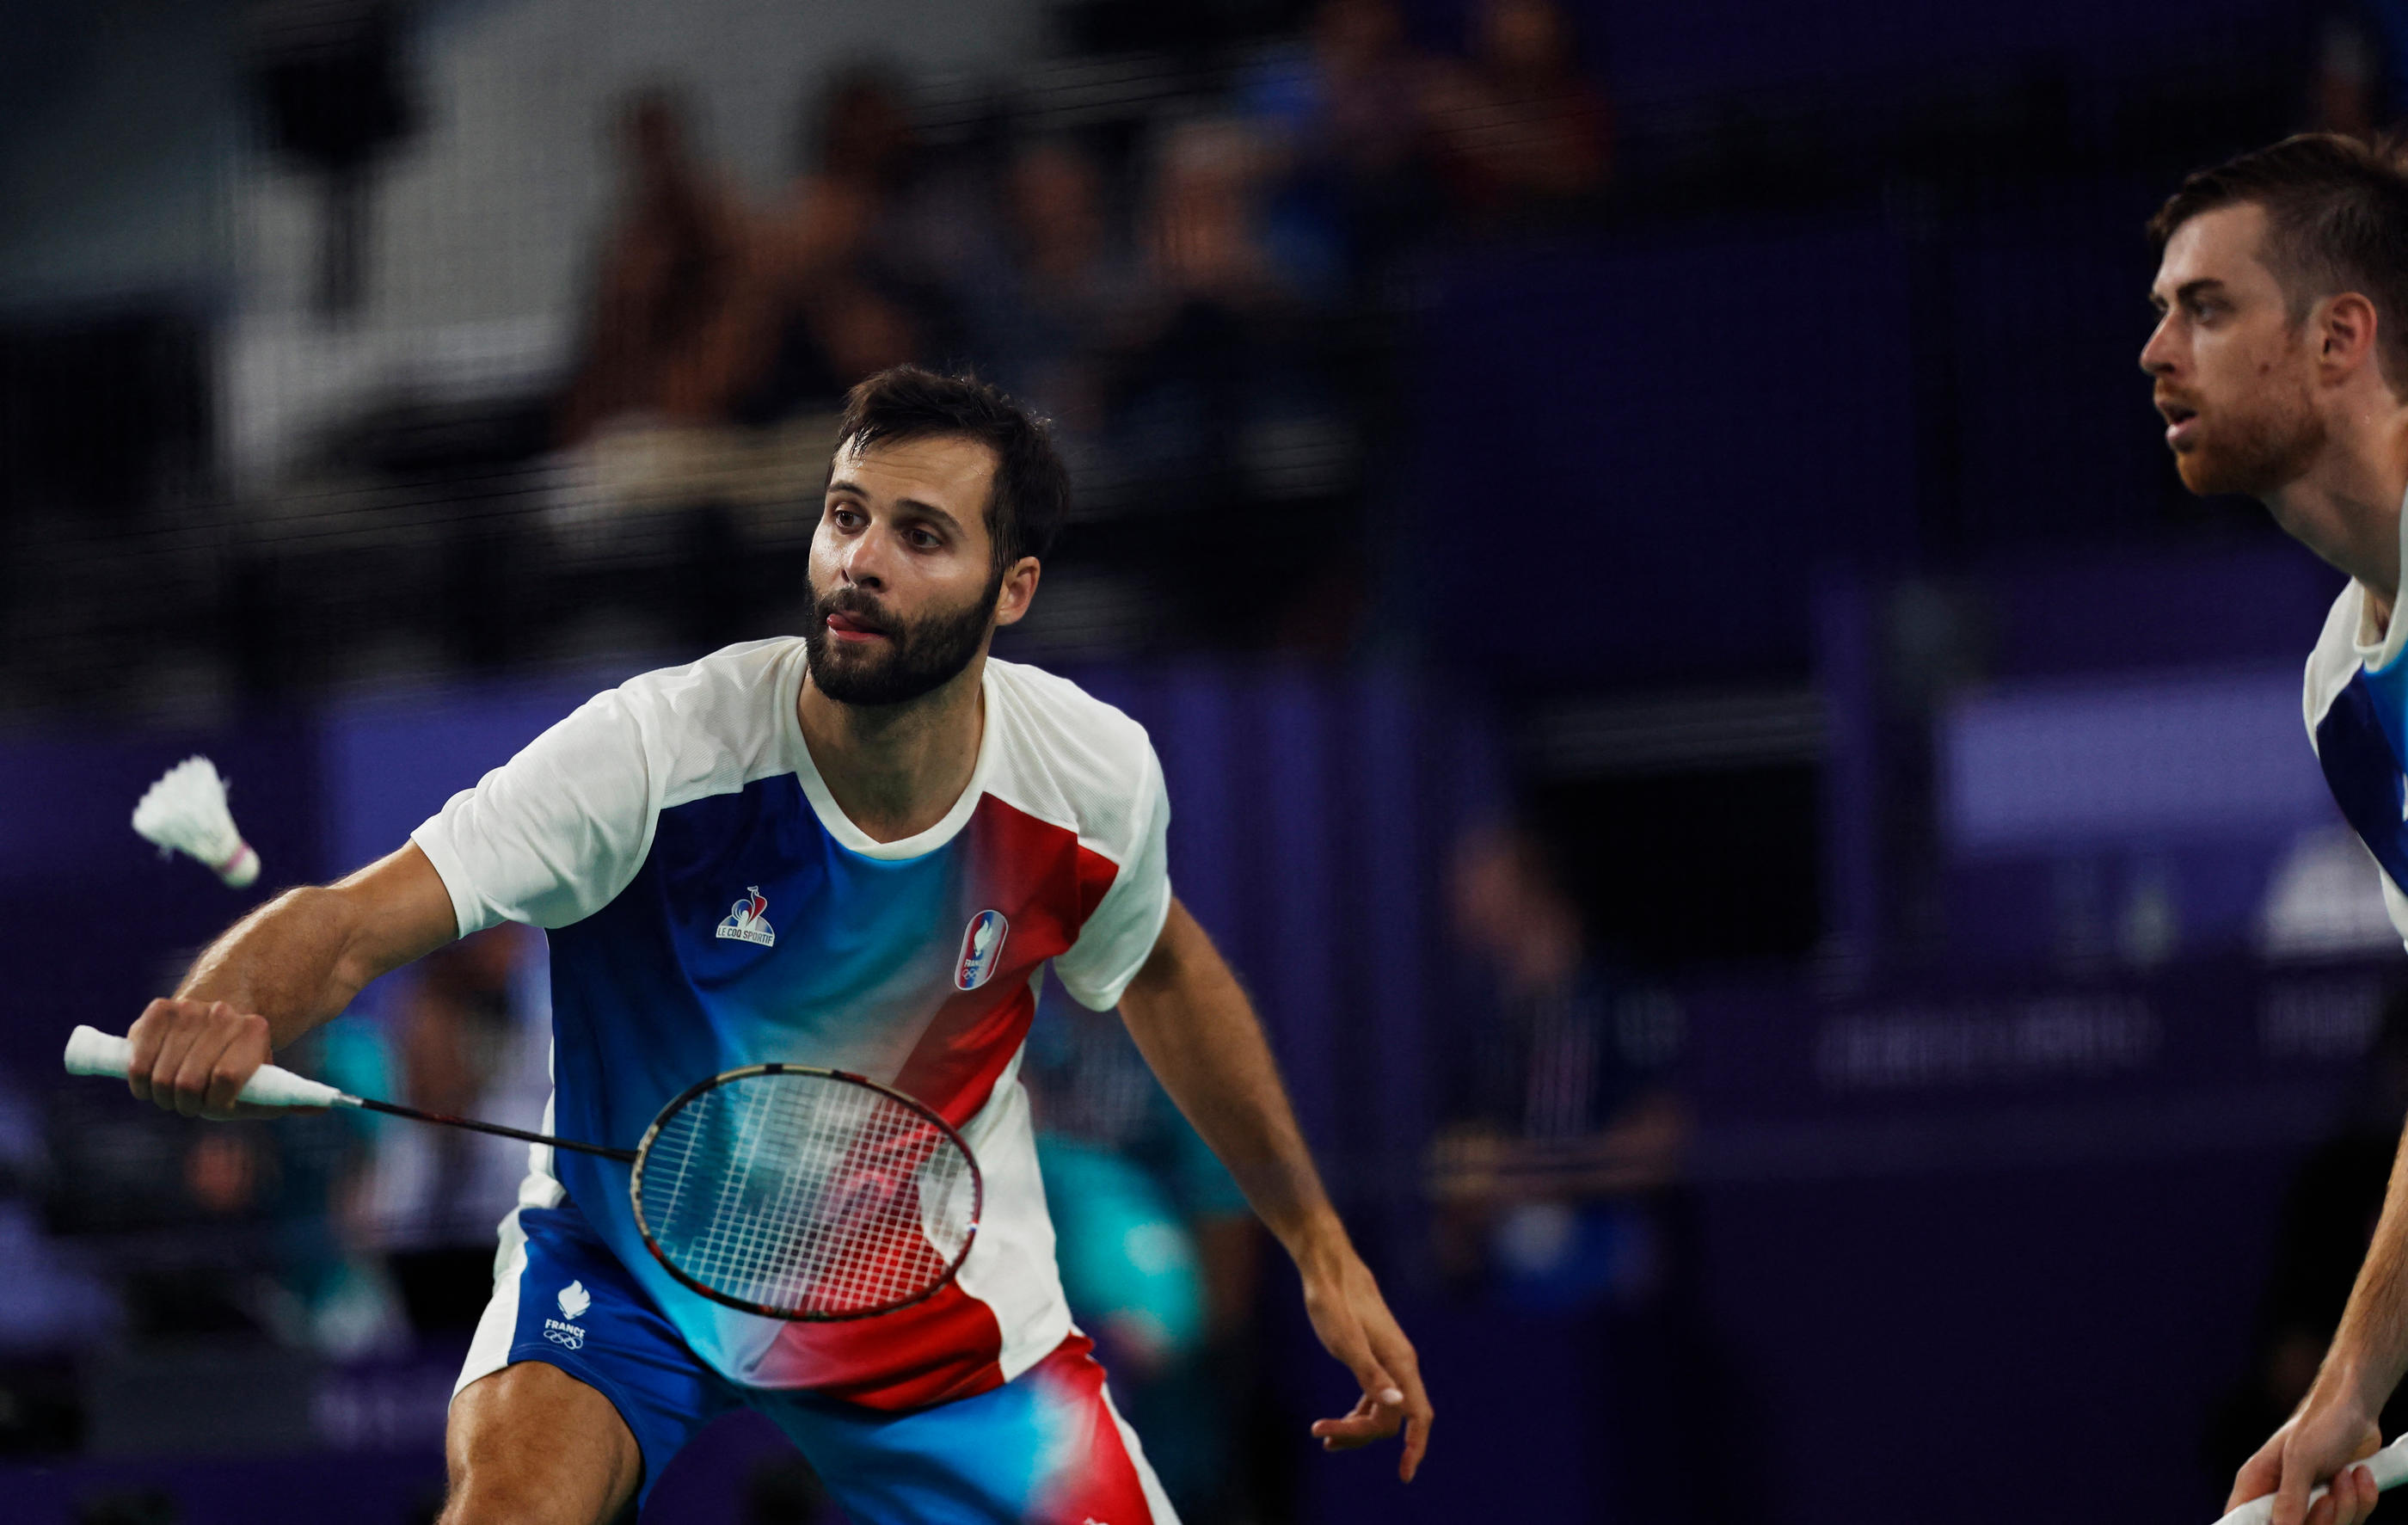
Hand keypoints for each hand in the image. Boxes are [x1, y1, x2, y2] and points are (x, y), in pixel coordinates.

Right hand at [126, 999, 294, 1119]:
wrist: (215, 1018)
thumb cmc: (239, 1062)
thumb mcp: (264, 1079)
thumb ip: (289, 1098)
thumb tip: (323, 1109)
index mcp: (256, 1030)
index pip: (226, 1078)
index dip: (216, 1103)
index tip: (216, 1106)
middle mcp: (223, 1014)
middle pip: (189, 1081)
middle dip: (185, 1105)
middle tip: (188, 1105)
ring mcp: (189, 1008)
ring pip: (160, 1074)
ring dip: (160, 1096)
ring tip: (169, 1094)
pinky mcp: (159, 1009)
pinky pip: (137, 1058)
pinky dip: (138, 1079)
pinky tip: (147, 1083)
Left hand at [1298, 1237, 1433, 1481]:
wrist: (1329, 1269)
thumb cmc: (1334, 1303)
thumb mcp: (1346, 1342)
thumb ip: (1371, 1375)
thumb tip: (1398, 1407)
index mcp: (1400, 1364)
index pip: (1417, 1416)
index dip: (1414, 1447)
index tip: (1404, 1475)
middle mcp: (1400, 1365)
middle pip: (1390, 1419)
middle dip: (1360, 1435)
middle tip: (1323, 1439)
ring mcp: (1388, 1362)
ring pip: (1380, 1410)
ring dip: (1355, 1429)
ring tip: (1322, 1437)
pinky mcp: (1373, 1358)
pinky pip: (1372, 1398)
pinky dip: (1355, 1414)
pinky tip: (1335, 1421)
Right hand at [2230, 1394, 2383, 1524]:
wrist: (2356, 1409)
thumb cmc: (2320, 1422)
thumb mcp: (2301, 1459)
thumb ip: (2289, 1497)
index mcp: (2257, 1484)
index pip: (2242, 1519)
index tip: (2288, 1521)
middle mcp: (2280, 1497)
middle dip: (2322, 1520)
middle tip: (2328, 1495)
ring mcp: (2310, 1502)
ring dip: (2347, 1506)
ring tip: (2345, 1474)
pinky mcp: (2338, 1503)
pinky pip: (2352, 1521)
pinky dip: (2363, 1501)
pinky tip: (2359, 1476)